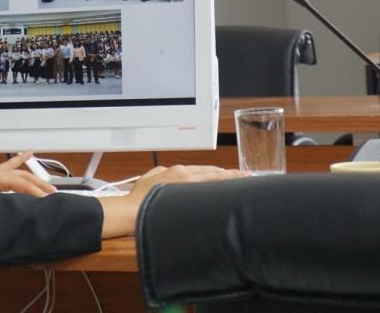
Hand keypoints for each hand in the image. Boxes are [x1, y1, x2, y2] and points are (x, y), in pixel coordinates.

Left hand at [0, 151, 56, 197]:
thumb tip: (3, 202)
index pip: (22, 183)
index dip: (36, 192)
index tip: (47, 202)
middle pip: (25, 177)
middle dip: (41, 186)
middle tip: (54, 197)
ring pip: (21, 172)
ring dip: (35, 179)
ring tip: (49, 187)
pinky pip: (10, 165)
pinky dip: (20, 159)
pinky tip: (29, 153)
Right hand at [98, 165, 246, 238]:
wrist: (133, 209)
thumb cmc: (139, 197)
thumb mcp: (150, 177)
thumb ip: (163, 173)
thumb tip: (170, 173)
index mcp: (178, 171)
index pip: (205, 170)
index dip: (220, 172)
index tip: (231, 173)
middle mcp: (186, 175)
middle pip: (214, 173)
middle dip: (231, 174)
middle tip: (246, 176)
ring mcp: (189, 185)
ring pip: (216, 179)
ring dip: (231, 179)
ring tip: (246, 180)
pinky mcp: (190, 196)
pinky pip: (211, 190)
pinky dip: (224, 187)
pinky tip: (234, 190)